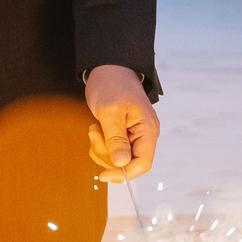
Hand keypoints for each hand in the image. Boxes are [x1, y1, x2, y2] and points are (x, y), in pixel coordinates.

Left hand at [84, 64, 158, 183]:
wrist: (108, 67)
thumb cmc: (111, 83)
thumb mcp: (110, 112)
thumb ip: (116, 139)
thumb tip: (122, 164)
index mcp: (147, 130)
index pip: (142, 163)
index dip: (123, 172)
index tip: (103, 174)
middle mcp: (144, 135)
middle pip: (128, 163)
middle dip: (107, 155)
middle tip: (95, 135)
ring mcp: (134, 134)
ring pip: (118, 158)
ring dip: (101, 148)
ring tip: (95, 128)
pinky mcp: (124, 133)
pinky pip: (113, 149)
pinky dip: (102, 143)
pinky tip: (97, 128)